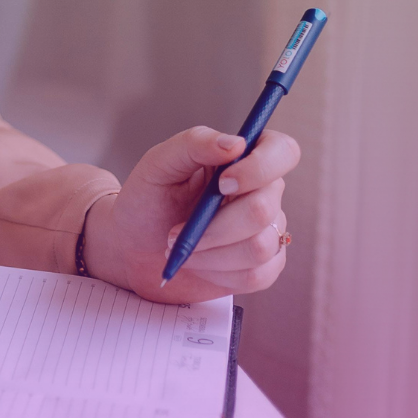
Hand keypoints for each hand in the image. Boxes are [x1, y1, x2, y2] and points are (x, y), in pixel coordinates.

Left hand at [82, 126, 300, 303]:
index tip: (223, 182)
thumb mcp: (158, 164)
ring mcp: (268, 231)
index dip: (261, 168)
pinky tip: (197, 263)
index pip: (283, 151)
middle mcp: (263, 193)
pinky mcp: (264, 267)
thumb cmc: (148, 200)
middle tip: (175, 231)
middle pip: (264, 208)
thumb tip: (236, 142)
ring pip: (260, 247)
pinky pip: (257, 275)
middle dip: (213, 227)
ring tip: (179, 246)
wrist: (135, 247)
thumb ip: (194, 144)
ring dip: (210, 252)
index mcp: (243, 160)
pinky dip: (216, 272)